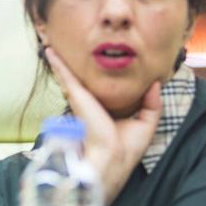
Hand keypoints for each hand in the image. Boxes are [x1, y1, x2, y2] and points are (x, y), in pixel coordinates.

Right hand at [45, 47, 161, 205]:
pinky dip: (58, 63)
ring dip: (59, 62)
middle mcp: (88, 104)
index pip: (96, 90)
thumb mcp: (146, 123)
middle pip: (78, 81)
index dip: (94, 77)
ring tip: (51, 47)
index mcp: (103, 110)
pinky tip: (50, 51)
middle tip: (63, 51)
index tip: (93, 62)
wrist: (112, 158)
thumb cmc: (126, 147)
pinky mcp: (77, 96)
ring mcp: (80, 99)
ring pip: (68, 76)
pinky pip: (65, 75)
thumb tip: (155, 83)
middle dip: (70, 67)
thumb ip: (151, 104)